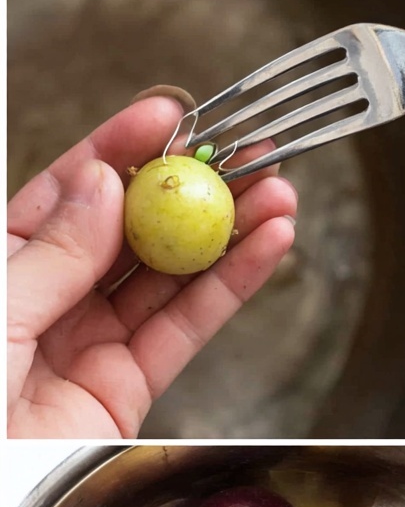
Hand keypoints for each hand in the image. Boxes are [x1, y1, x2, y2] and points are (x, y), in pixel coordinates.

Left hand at [8, 94, 297, 437]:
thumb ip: (53, 253)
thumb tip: (103, 189)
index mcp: (4, 265)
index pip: (69, 193)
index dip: (120, 150)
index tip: (169, 117)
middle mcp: (52, 297)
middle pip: (133, 230)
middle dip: (191, 189)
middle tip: (243, 153)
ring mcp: (93, 342)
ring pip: (171, 275)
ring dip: (229, 232)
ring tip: (276, 192)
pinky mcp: (130, 389)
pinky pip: (187, 328)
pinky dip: (232, 287)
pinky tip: (267, 248)